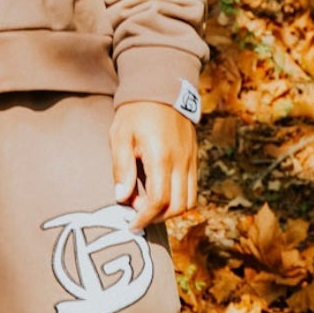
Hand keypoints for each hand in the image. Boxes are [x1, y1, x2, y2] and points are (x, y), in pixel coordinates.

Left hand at [111, 101, 197, 228]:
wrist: (161, 89)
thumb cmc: (136, 112)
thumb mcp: (120, 137)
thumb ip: (121, 169)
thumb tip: (122, 198)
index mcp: (161, 157)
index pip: (158, 201)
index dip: (144, 217)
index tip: (131, 224)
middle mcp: (181, 162)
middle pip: (178, 206)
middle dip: (158, 217)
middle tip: (137, 213)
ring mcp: (190, 160)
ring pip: (190, 200)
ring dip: (170, 210)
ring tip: (148, 203)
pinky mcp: (193, 158)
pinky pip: (192, 188)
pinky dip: (178, 198)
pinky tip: (160, 191)